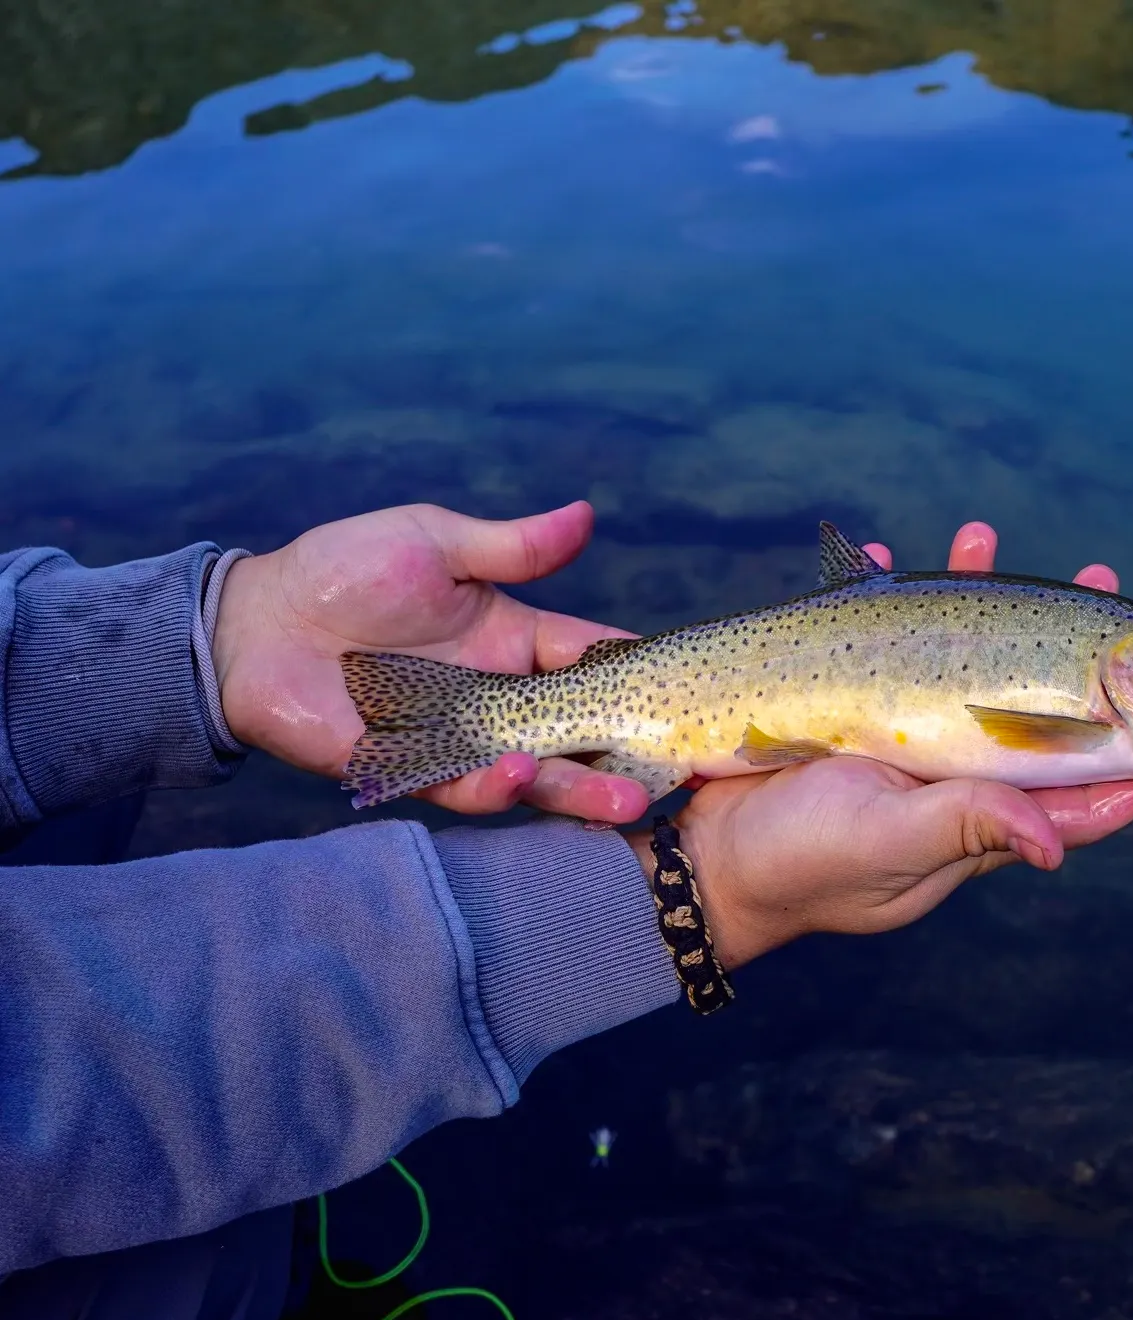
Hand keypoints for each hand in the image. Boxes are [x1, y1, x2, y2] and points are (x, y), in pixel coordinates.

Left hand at [212, 502, 651, 822]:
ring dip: (578, 787)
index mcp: (511, 639)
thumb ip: (512, 548)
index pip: (586, 659)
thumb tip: (587, 515)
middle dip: (621, 750)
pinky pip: (463, 786)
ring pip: (534, 771)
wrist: (259, 622)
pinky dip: (493, 785)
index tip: (683, 689)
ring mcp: (458, 738)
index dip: (631, 672)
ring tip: (624, 801)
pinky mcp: (412, 769)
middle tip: (671, 771)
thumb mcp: (436, 543)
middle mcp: (496, 696)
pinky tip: (518, 774)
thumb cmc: (346, 569)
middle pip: (574, 730)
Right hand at [641, 523, 1132, 968]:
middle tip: (1099, 573)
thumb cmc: (803, 863)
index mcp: (979, 819)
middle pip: (1035, 709)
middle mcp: (954, 777)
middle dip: (1073, 647)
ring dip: (975, 594)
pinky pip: (880, 644)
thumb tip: (1058, 848)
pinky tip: (878, 558)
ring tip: (978, 535)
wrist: (709, 857)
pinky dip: (882, 600)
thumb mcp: (890, 844)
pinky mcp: (855, 714)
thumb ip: (969, 825)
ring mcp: (905, 741)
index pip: (1081, 794)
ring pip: (961, 660)